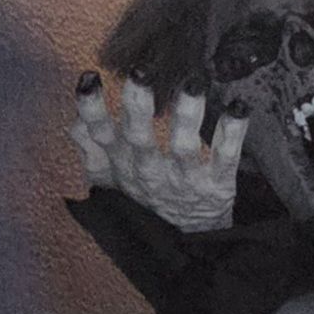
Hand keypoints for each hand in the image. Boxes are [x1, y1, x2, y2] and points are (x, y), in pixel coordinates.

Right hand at [67, 71, 246, 232]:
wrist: (189, 239)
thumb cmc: (147, 196)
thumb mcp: (112, 179)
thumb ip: (92, 148)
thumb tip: (75, 121)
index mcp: (123, 165)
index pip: (101, 136)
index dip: (93, 110)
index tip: (90, 78)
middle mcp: (151, 173)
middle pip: (140, 140)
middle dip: (137, 108)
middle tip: (140, 73)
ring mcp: (185, 181)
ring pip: (184, 150)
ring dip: (188, 117)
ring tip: (193, 85)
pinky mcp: (218, 186)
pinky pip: (226, 159)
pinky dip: (233, 134)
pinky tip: (239, 108)